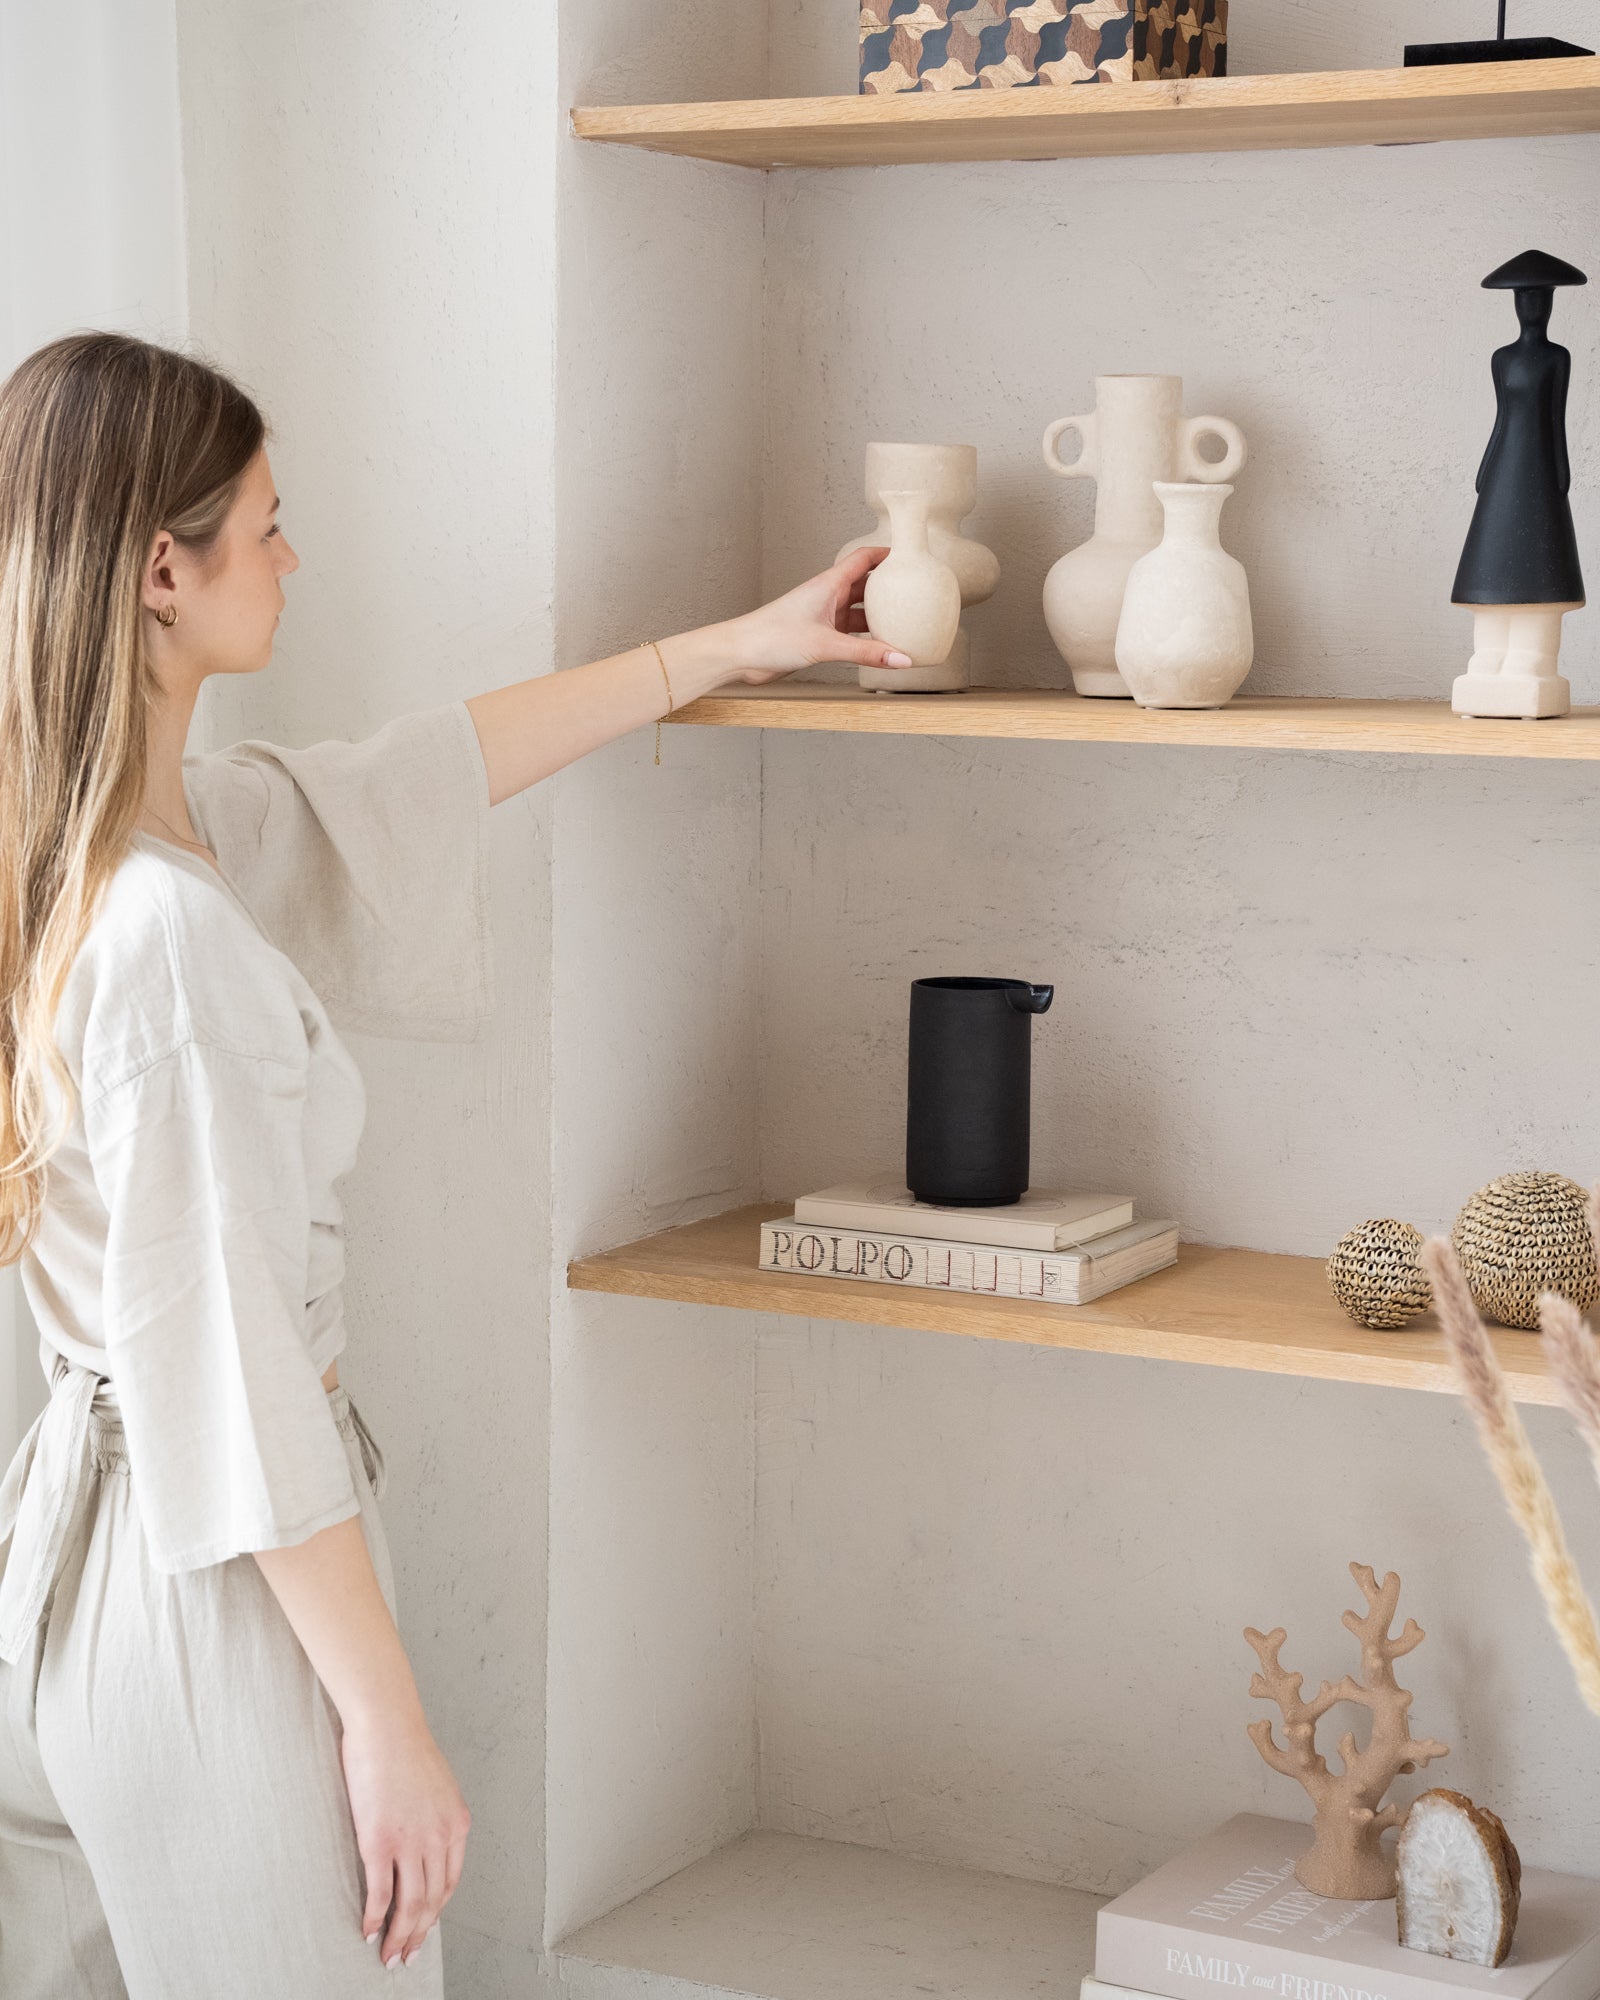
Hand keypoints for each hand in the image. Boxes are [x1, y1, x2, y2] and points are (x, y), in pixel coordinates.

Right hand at [340, 1706, 470, 1969]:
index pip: (450, 1881)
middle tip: (407, 1956)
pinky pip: (381, 1892)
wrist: (387, 1724)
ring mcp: (411, 1841)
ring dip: (400, 1936)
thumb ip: (434, 1816)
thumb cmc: (404, 1747)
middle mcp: (439, 1837)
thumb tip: (422, 1839)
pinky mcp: (380, 1842)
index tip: (424, 1927)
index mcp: (456, 1823)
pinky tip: (369, 1931)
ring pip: (410, 1904)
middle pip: (432, 1900)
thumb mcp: (436, 1785)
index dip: (436, 1910)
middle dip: (419, 1933)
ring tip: (389, 1955)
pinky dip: (376, 1918)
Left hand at [714, 546, 914, 684]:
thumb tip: (900, 659)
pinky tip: (879, 646)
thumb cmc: (771, 637)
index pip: (863, 559)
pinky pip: (850, 633)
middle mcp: (827, 597)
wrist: (741, 654)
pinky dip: (865, 638)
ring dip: (879, 616)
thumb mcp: (825, 645)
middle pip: (865, 585)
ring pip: (858, 611)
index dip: (886, 554)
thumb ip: (865, 653)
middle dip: (888, 587)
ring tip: (905, 621)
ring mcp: (822, 616)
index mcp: (828, 585)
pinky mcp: (817, 636)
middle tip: (915, 590)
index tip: (909, 555)